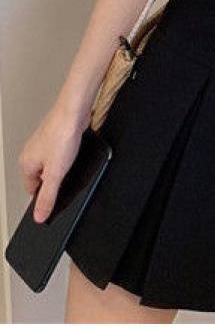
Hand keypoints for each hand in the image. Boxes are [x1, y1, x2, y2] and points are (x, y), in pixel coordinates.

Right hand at [18, 100, 89, 222]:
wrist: (74, 111)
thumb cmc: (62, 135)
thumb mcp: (56, 173)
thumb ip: (48, 196)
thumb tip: (39, 216)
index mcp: (26, 164)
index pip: (31, 190)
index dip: (45, 196)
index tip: (56, 198)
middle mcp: (31, 154)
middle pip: (42, 177)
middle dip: (55, 180)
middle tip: (67, 177)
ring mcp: (44, 144)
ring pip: (52, 164)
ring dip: (62, 167)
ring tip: (72, 161)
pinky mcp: (57, 137)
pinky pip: (61, 153)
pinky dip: (68, 156)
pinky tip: (76, 153)